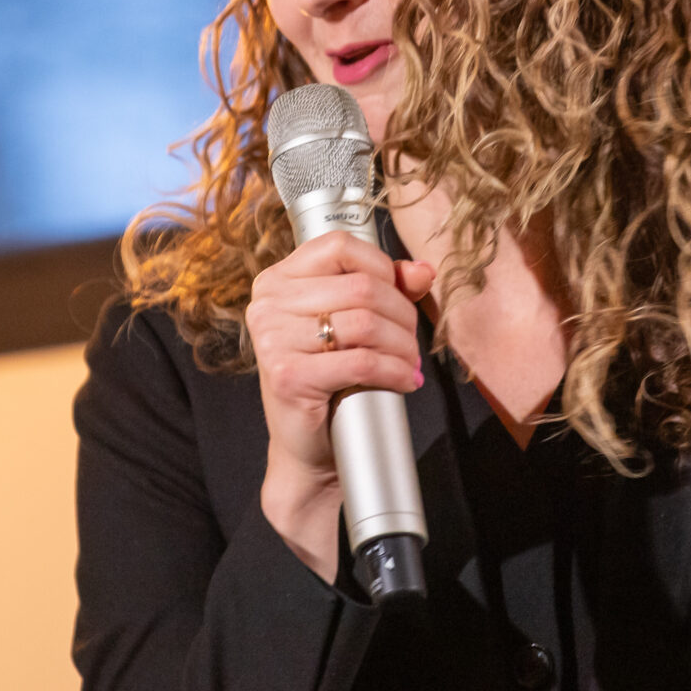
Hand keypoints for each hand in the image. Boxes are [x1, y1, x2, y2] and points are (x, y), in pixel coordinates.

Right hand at [246, 231, 432, 580]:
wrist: (306, 445)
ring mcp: (273, 340)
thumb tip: (423, 271)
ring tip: (409, 361)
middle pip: (361, 287)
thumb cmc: (328, 377)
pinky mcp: (288, 376)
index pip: (339, 245)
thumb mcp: (352, 323)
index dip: (382, 266)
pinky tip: (405, 380)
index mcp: (276, 281)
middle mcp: (267, 304)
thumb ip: (385, 288)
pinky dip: (394, 370)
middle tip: (412, 340)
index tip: (398, 295)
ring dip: (402, 344)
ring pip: (365, 323)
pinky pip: (361, 361)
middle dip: (402, 314)